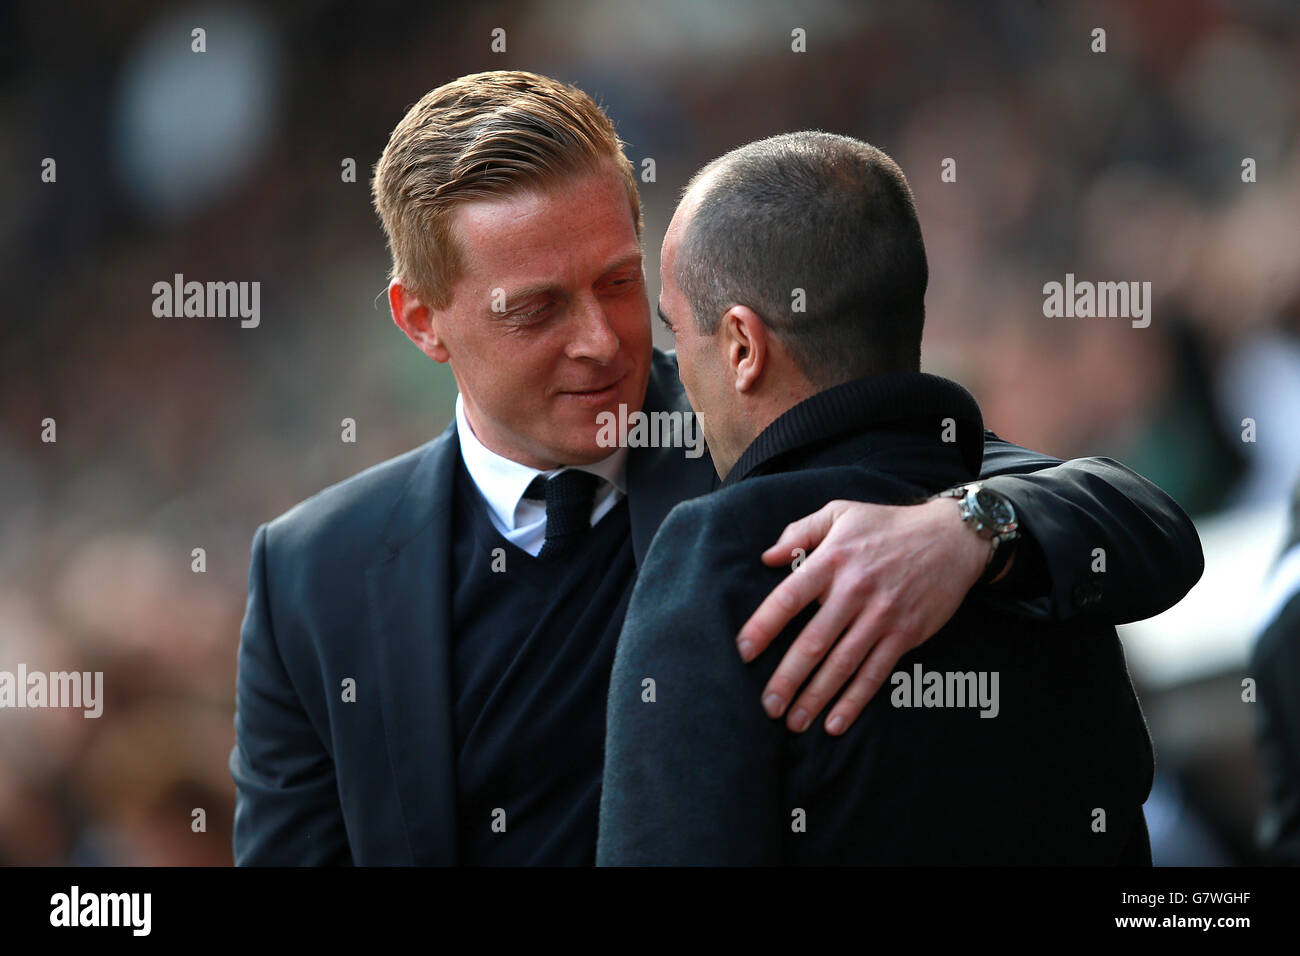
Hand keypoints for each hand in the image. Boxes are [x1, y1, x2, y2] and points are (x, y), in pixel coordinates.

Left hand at [736, 497, 992, 734]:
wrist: (952, 538)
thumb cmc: (888, 524)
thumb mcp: (841, 512)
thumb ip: (800, 531)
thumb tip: (767, 557)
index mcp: (832, 561)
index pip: (789, 598)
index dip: (763, 627)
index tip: (743, 653)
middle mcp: (854, 591)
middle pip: (813, 642)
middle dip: (787, 679)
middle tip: (768, 706)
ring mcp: (881, 616)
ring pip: (842, 665)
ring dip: (816, 697)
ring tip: (794, 722)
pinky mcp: (905, 634)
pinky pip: (875, 673)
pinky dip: (855, 701)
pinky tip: (835, 722)